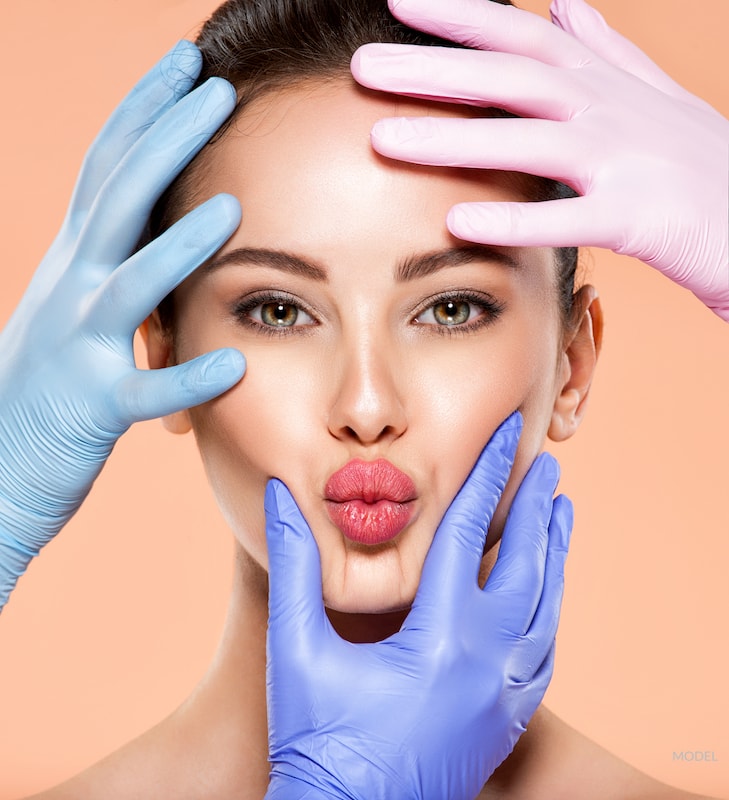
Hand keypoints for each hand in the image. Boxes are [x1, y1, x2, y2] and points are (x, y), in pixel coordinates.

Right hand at [0, 41, 244, 609]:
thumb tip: (160, 217)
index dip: (146, 110)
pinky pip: (142, 394)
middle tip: (216, 86)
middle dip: (167, 139)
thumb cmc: (50, 384)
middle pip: (119, 200)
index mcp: (77, 260)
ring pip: (127, 287)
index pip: (112, 168)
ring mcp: (77, 348)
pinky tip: (232, 365)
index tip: (186, 62)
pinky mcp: (92, 410)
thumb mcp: (79, 304)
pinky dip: (185, 379)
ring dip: (176, 247)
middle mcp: (71, 289)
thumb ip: (117, 260)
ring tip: (231, 209)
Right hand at [264, 413, 572, 799]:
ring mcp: (505, 696)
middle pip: (526, 564)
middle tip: (548, 462)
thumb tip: (279, 498)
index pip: (469, 532)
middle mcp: (487, 664)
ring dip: (555, 554)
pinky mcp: (508, 722)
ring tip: (561, 513)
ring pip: (548, 608)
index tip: (509, 432)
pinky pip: (546, 651)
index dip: (488, 474)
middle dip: (537, 506)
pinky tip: (548, 593)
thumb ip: (292, 566)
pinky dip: (552, 607)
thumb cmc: (317, 744)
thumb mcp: (296, 650)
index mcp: (439, 639)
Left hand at [350, 0, 728, 320]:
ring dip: (453, 138)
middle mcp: (610, 110)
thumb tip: (565, 5)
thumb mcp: (651, 96)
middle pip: (512, 77)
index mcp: (604, 82)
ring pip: (530, 140)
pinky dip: (513, 220)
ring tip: (383, 140)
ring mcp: (625, 160)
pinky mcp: (639, 217)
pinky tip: (456, 221)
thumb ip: (606, 51)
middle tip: (362, 68)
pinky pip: (568, 218)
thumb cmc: (698, 161)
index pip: (523, 36)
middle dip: (434, 69)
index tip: (398, 2)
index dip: (461, 16)